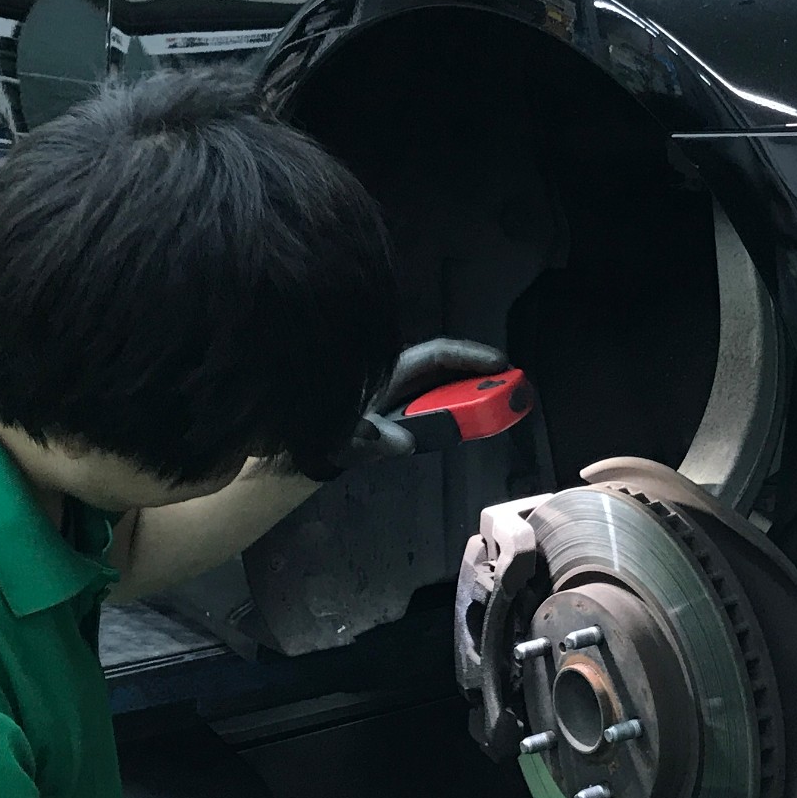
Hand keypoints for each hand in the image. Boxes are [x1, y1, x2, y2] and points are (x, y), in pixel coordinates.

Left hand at [298, 338, 510, 479]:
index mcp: (385, 372)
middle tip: (510, 395)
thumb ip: (368, 438)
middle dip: (478, 380)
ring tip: (491, 415)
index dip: (472, 357)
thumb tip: (403, 443)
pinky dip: (445, 415)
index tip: (503, 365)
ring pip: (436, 391)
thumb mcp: (336, 433)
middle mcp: (392, 379)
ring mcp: (392, 397)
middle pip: (444, 371)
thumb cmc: (309, 422)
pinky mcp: (388, 417)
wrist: (286, 429)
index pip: (437, 355)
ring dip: (463, 401)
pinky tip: (456, 429)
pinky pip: (425, 410)